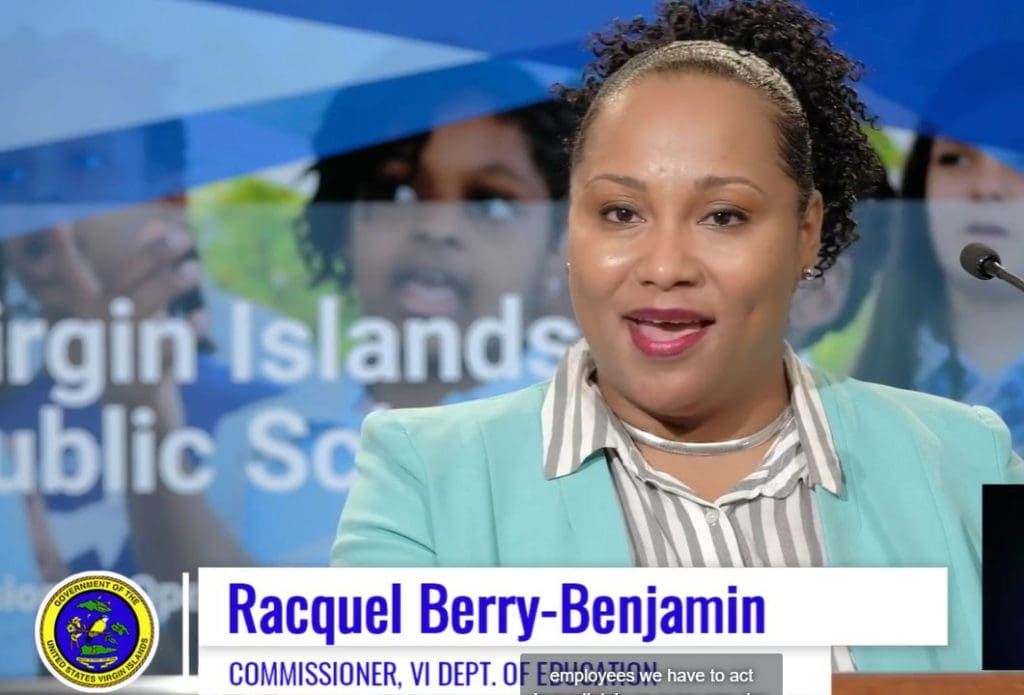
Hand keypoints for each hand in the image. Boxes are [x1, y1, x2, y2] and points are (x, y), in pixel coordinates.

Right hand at [5, 222, 201, 406]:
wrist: (140, 427)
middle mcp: (99, 337)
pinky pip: (168, 351)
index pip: (74, 279)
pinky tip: (201, 317)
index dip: (64, 253)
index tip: (58, 222)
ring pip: (142, 313)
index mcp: (90, 319)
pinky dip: (187, 332)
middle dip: (150, 257)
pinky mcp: (146, 383)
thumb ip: (146, 272)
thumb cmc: (140, 358)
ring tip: (196, 270)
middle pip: (120, 287)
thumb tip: (158, 224)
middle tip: (184, 238)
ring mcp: (120, 360)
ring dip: (170, 286)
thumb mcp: (139, 313)